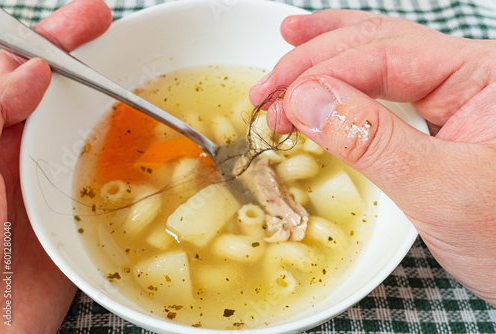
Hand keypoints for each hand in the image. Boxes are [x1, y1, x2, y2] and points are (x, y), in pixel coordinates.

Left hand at [0, 0, 110, 330]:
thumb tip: (32, 71)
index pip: (17, 69)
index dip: (51, 38)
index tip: (88, 18)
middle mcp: (17, 150)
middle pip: (55, 90)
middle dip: (82, 54)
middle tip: (112, 26)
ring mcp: (50, 178)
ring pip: (84, 126)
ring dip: (111, 100)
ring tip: (141, 76)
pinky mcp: (77, 209)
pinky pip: (106, 170)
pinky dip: (128, 152)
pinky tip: (148, 139)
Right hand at [250, 10, 495, 305]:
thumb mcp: (442, 192)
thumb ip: (375, 142)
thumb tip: (309, 100)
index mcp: (481, 76)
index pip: (385, 55)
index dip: (323, 75)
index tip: (280, 104)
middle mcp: (466, 73)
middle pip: (376, 45)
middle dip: (314, 63)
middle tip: (266, 90)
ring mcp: (451, 93)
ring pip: (377, 54)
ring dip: (326, 51)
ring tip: (287, 40)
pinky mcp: (434, 118)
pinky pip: (382, 82)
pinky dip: (346, 71)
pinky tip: (324, 59)